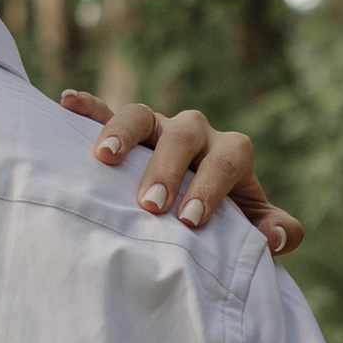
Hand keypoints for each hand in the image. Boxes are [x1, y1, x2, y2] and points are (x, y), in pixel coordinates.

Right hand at [61, 91, 302, 255]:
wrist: (198, 205)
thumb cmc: (225, 220)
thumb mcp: (253, 228)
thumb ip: (277, 231)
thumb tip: (275, 239)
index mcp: (230, 151)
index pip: (226, 160)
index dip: (211, 186)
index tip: (191, 220)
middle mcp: (196, 132)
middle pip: (183, 136)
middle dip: (167, 169)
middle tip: (152, 205)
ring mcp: (159, 128)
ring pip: (142, 115)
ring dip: (123, 132)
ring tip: (104, 157)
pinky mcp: (127, 129)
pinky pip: (106, 110)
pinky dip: (89, 106)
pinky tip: (66, 103)